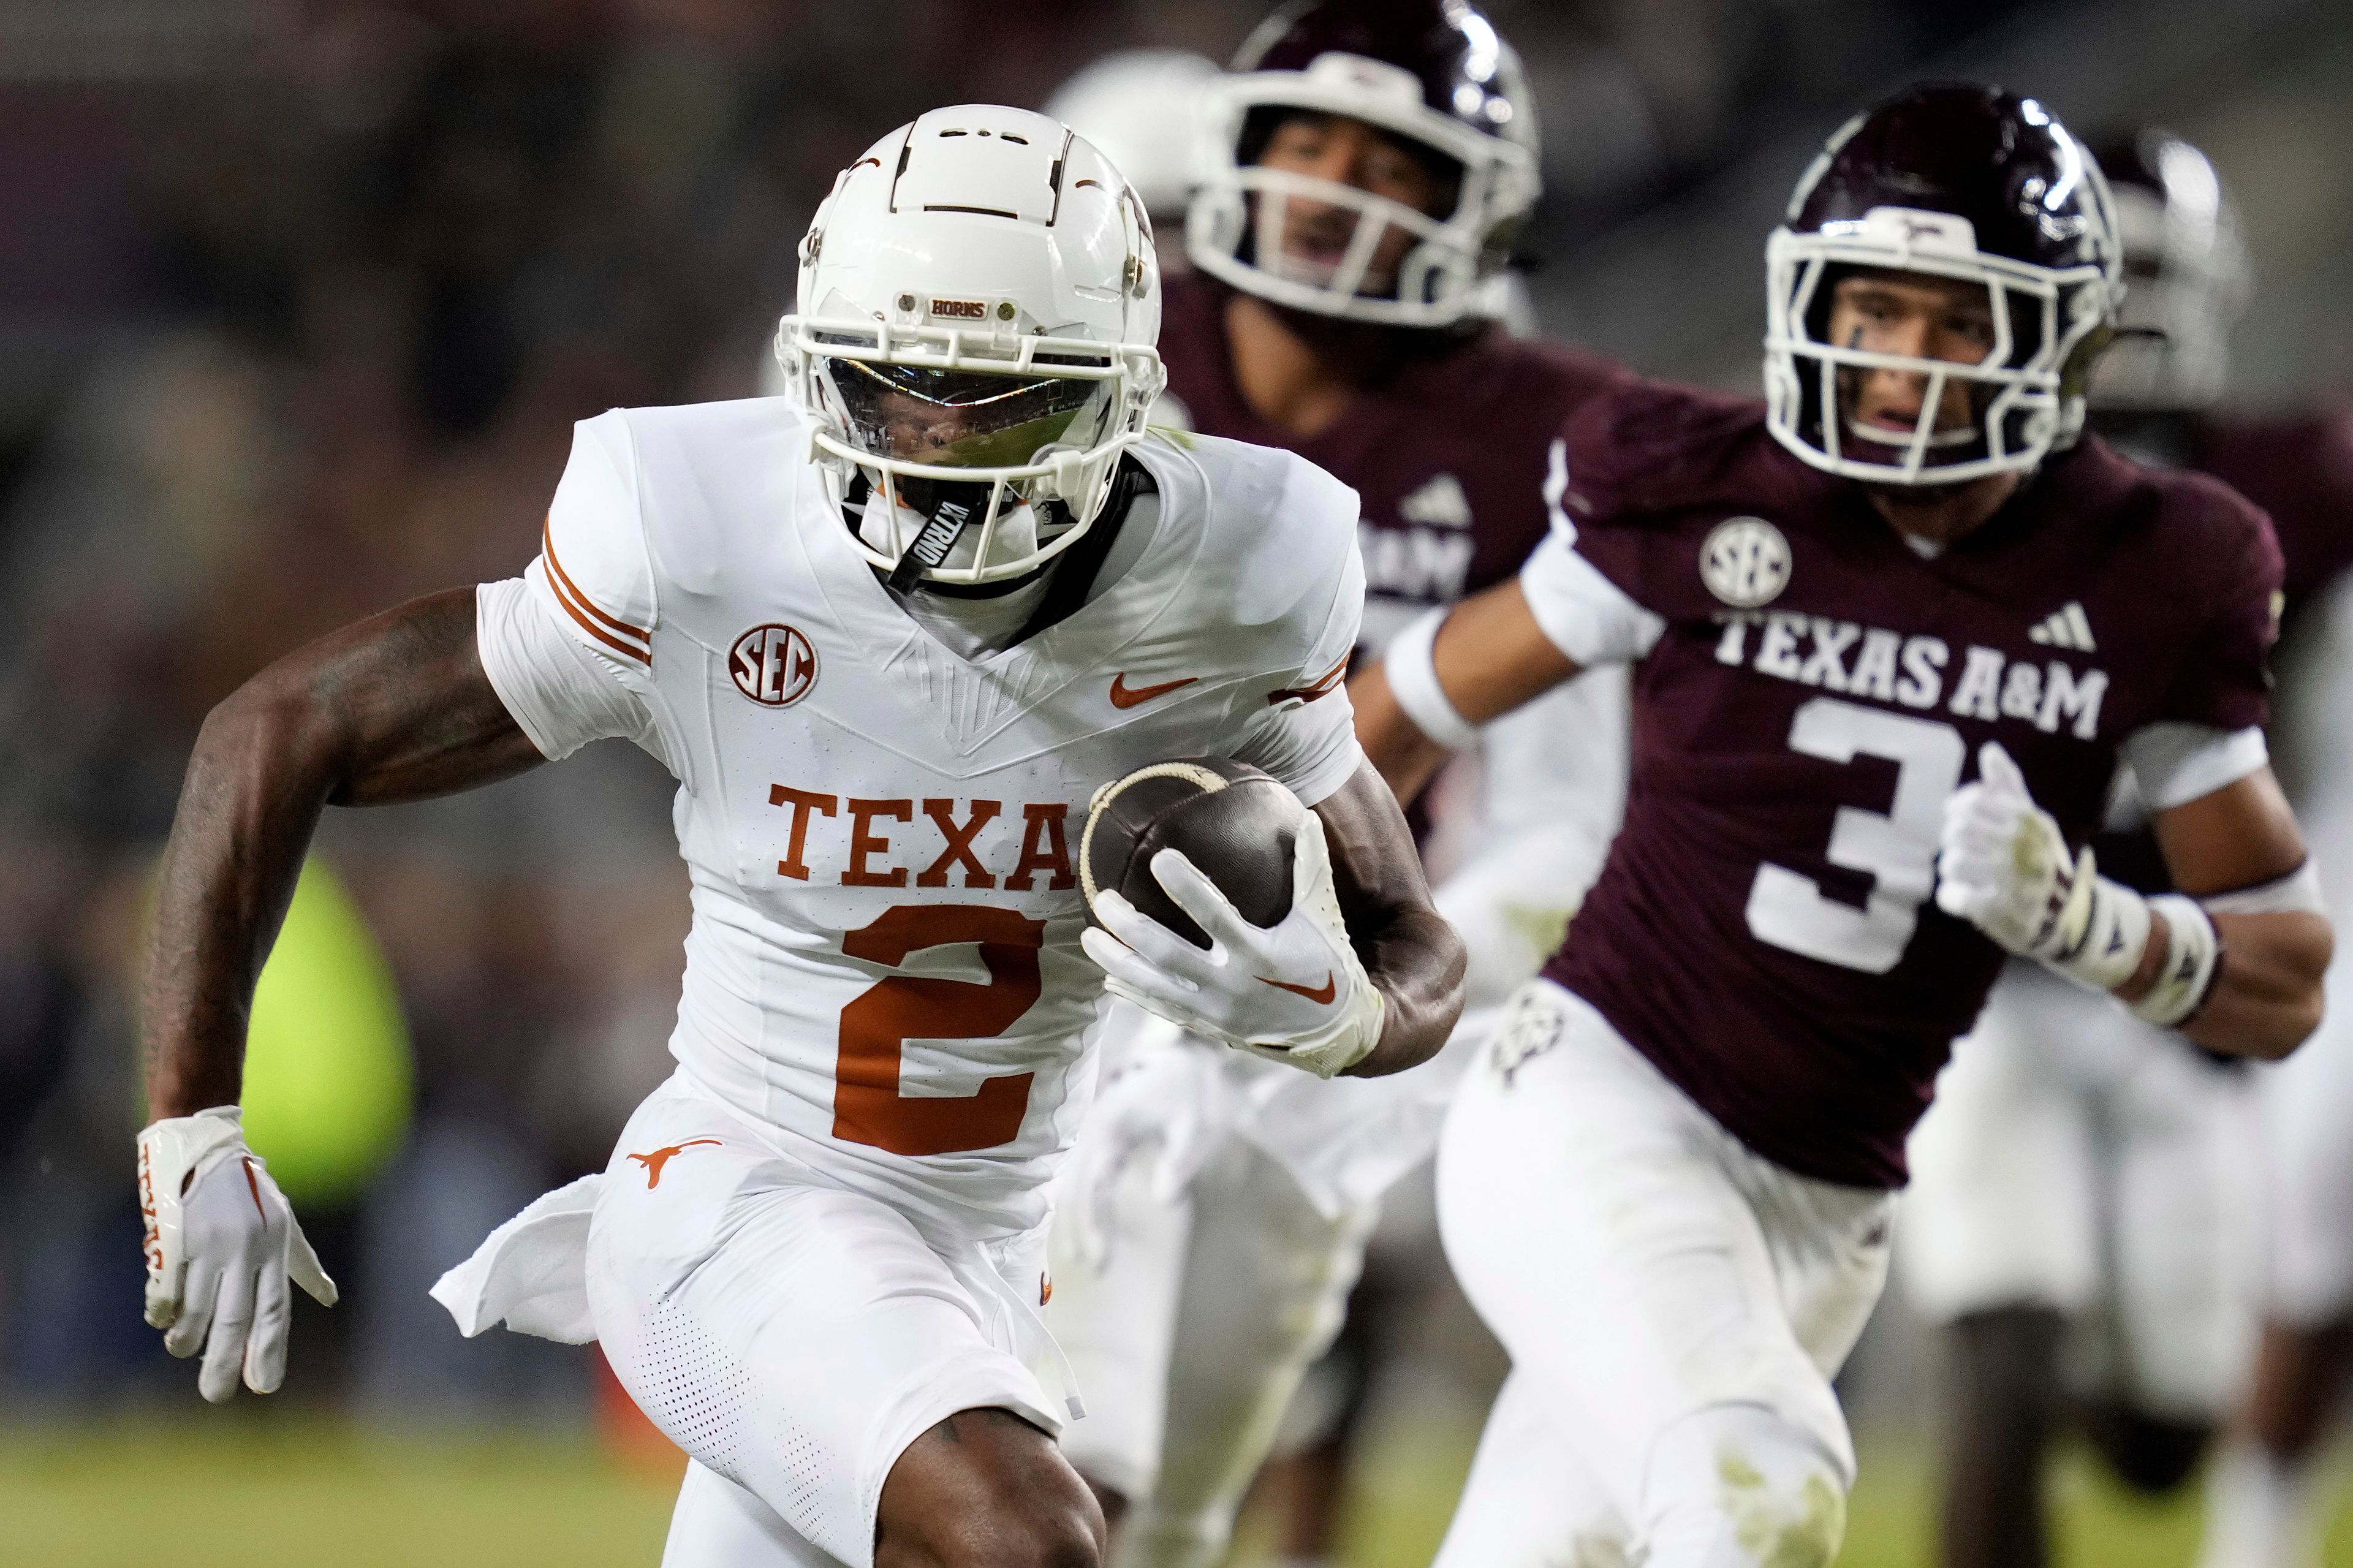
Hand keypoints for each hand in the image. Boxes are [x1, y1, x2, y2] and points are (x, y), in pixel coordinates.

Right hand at [139, 1107, 336, 1401]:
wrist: (204, 1145)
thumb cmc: (249, 1188)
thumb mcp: (285, 1220)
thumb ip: (303, 1264)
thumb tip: (329, 1299)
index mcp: (273, 1247)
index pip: (275, 1309)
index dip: (270, 1350)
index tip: (265, 1386)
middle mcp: (245, 1250)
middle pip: (236, 1319)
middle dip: (225, 1363)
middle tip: (216, 1395)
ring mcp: (208, 1245)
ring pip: (196, 1309)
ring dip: (187, 1338)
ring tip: (182, 1350)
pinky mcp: (175, 1239)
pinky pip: (166, 1290)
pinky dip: (162, 1311)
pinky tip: (161, 1321)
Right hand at [1054, 1012, 1223, 1270]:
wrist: (1176, 1060)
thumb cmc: (1188, 1093)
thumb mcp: (1194, 1124)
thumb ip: (1180, 1160)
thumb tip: (1163, 1200)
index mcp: (1111, 1129)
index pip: (1094, 1186)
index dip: (1094, 1225)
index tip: (1099, 1260)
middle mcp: (1092, 1132)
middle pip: (1076, 1189)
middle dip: (1080, 1230)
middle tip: (1092, 1269)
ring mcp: (1090, 1134)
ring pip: (1071, 1183)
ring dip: (1073, 1219)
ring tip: (1077, 1258)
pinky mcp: (1095, 1139)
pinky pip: (1078, 1176)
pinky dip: (1076, 1203)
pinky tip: (1080, 1228)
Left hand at [1081, 812, 1383, 1077]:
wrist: (1332, 1031)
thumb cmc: (1325, 963)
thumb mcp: (1321, 916)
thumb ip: (1310, 868)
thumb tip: (1309, 816)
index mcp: (1259, 954)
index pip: (1215, 916)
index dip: (1186, 888)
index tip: (1160, 858)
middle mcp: (1232, 986)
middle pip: (1168, 954)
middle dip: (1130, 928)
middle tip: (1102, 899)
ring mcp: (1216, 1011)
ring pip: (1155, 986)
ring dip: (1117, 962)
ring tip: (1087, 937)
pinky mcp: (1208, 1027)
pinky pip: (1163, 1009)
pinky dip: (1134, 993)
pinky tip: (1108, 978)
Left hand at [1935, 741, 2076, 954]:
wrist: (2067, 916)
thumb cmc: (2038, 859)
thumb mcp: (2030, 821)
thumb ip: (2007, 786)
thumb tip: (1990, 749)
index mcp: (2033, 823)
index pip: (1976, 801)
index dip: (1957, 806)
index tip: (1956, 815)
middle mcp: (2029, 851)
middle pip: (1959, 830)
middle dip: (1951, 838)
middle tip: (1959, 845)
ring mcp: (2019, 884)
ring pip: (1953, 863)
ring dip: (1951, 868)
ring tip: (1962, 872)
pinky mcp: (2005, 915)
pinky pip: (1955, 897)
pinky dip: (1952, 896)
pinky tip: (1965, 896)